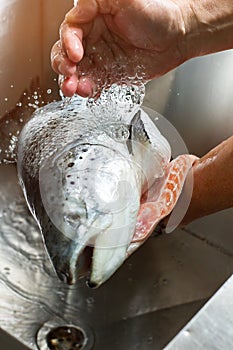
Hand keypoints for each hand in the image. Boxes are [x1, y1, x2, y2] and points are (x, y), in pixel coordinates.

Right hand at [51, 0, 186, 96]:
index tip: (75, 53)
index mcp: (92, 18)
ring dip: (72, 82)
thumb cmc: (157, 12)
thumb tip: (78, 7)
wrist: (179, 37)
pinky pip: (94, 84)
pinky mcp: (111, 76)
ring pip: (78, 72)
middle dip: (63, 65)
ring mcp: (101, 59)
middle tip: (68, 75)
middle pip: (66, 54)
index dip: (68, 43)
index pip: (70, 31)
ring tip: (74, 89)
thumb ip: (98, 0)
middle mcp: (93, 39)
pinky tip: (89, 93)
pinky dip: (89, 90)